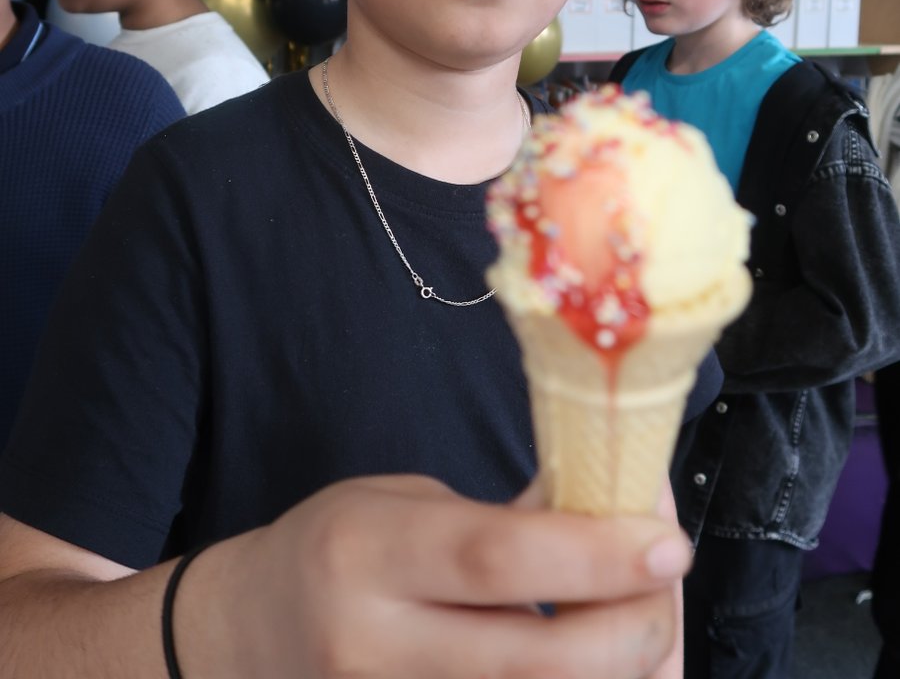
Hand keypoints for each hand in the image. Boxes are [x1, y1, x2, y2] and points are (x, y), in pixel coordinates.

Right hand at [206, 474, 690, 678]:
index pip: (497, 557)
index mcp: (368, 554)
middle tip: (666, 581)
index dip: (596, 553)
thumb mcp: (406, 502)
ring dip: (615, 673)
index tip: (667, 542)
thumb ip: (501, 519)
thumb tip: (614, 514)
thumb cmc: (335, 550)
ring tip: (633, 623)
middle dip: (633, 627)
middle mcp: (373, 647)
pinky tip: (581, 663)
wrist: (245, 639)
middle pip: (538, 663)